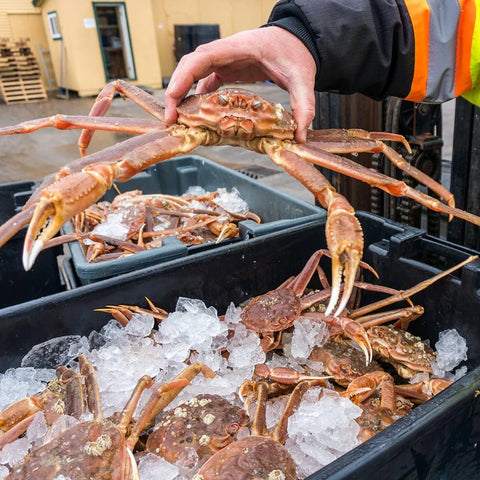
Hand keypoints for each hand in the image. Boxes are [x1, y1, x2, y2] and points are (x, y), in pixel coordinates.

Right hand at [164, 26, 315, 141]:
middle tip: (170, 118)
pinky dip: (197, 97)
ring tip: (178, 120)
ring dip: (183, 95)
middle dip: (176, 90)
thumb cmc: (296, 52)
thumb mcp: (303, 78)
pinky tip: (196, 115)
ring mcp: (224, 60)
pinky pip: (205, 81)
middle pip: (190, 66)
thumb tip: (299, 135)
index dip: (183, 77)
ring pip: (194, 74)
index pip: (202, 58)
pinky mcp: (227, 69)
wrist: (298, 39)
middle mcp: (226, 52)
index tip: (173, 98)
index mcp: (238, 48)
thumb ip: (303, 105)